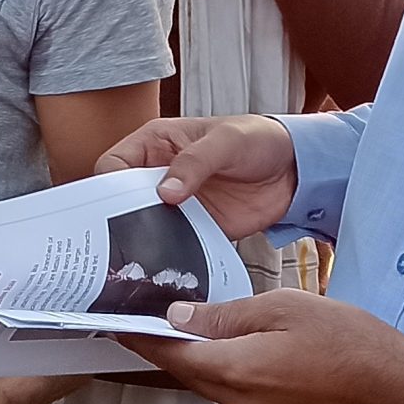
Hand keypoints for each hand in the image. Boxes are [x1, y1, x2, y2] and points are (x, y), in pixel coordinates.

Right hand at [96, 113, 297, 238]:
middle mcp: (158, 175)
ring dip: (142, 240)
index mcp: (154, 144)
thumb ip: (194, 163)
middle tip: (119, 238)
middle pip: (120, 199)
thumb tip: (164, 191)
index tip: (111, 205)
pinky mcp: (195, 228)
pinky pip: (173, 244)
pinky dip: (170, 255)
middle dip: (117, 218)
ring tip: (141, 256)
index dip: (106, 185)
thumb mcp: (225, 142)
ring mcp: (175, 204)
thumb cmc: (258, 139)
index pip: (113, 165)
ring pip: (143, 226)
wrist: (297, 170)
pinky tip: (168, 264)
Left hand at [115, 291, 403, 403]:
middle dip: (165, 348)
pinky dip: (227, 373)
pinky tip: (234, 352)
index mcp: (236, 372)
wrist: (400, 388)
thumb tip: (179, 318)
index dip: (139, 338)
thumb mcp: (284, 308)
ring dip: (199, 361)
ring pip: (214, 385)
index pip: (171, 355)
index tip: (112, 324)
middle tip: (142, 321)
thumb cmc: (348, 340)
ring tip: (186, 329)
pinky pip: (240, 395)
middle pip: (189, 373)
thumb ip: (227, 316)